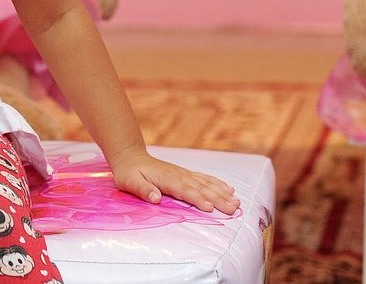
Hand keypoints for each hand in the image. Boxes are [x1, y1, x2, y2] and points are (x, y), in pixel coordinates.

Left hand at [109, 147, 239, 214]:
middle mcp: (178, 175)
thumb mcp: (129, 182)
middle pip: (200, 188)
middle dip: (218, 198)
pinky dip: (217, 183)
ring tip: (237, 202)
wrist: (131, 156)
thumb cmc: (129, 172)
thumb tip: (156, 198)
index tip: (209, 208)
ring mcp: (183, 174)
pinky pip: (204, 178)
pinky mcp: (185, 174)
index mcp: (166, 179)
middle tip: (233, 208)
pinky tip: (229, 189)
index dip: (196, 199)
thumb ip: (142, 189)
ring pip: (206, 183)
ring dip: (222, 193)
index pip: (184, 190)